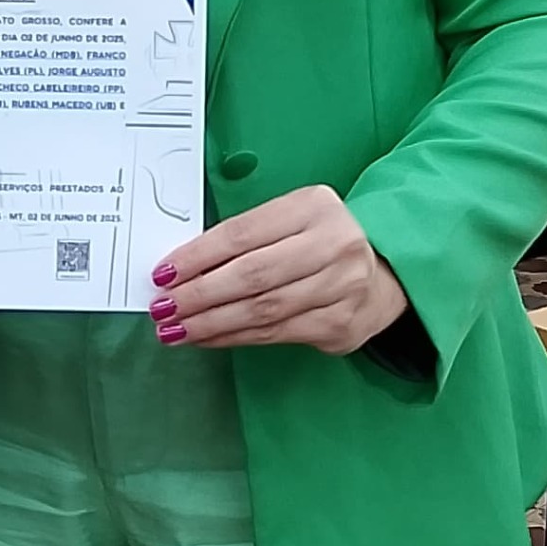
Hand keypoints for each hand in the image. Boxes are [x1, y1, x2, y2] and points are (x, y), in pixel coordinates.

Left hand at [150, 184, 409, 354]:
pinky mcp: (341, 324)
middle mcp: (334, 245)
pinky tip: (207, 338)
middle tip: (164, 307)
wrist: (384, 270)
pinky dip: (234, 338)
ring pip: (263, 310)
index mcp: (314, 207)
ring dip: (210, 323)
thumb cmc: (319, 241)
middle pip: (252, 276)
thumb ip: (245, 238)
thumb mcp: (290, 219)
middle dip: (199, 295)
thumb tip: (182, 270)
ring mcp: (343, 287)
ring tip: (175, 328)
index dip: (197, 257)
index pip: (242, 234)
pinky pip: (275, 335)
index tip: (163, 274)